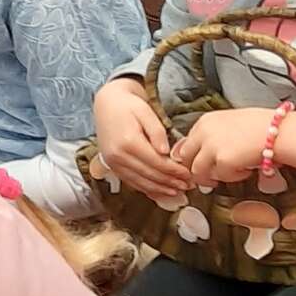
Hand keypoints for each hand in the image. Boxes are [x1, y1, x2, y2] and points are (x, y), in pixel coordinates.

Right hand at [92, 80, 191, 202]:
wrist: (107, 104)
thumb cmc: (128, 105)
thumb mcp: (146, 112)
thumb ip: (157, 132)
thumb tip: (165, 152)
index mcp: (129, 142)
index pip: (157, 162)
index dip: (175, 171)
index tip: (188, 174)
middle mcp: (118, 155)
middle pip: (150, 175)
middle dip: (170, 182)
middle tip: (187, 186)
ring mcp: (113, 162)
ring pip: (140, 182)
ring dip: (160, 189)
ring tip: (177, 192)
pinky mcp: (112, 166)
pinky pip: (131, 182)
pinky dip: (146, 189)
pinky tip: (159, 191)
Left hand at [172, 108, 271, 187]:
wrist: (280, 131)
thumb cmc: (263, 126)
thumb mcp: (231, 123)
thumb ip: (214, 135)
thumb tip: (203, 152)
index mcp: (205, 121)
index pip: (186, 143)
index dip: (194, 157)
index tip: (202, 165)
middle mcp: (203, 132)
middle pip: (186, 157)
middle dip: (196, 170)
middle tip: (210, 177)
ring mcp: (211, 146)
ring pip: (198, 171)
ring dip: (213, 177)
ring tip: (232, 174)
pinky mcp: (222, 160)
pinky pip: (220, 177)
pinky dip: (233, 177)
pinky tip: (247, 169)